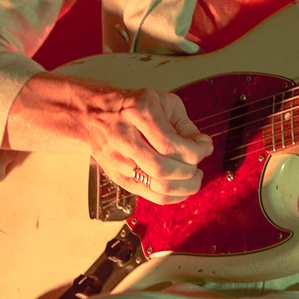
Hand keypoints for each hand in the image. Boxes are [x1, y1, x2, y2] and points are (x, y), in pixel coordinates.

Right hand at [6, 73, 212, 203]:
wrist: (93, 115)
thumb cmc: (132, 106)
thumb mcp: (162, 102)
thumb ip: (184, 124)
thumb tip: (202, 145)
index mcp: (138, 113)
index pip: (170, 144)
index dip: (195, 151)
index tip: (205, 147)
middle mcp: (125, 138)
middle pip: (162, 168)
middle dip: (189, 171)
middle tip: (199, 167)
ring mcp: (119, 160)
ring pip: (156, 186)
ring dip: (183, 187)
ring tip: (195, 179)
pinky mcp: (118, 177)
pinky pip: (148, 195)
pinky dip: (171, 196)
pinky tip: (182, 189)